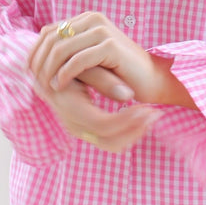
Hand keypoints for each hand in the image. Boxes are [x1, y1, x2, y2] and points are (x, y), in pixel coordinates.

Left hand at [30, 12, 159, 102]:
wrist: (151, 79)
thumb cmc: (118, 72)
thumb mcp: (87, 59)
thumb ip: (67, 53)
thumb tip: (34, 59)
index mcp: (86, 19)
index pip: (48, 31)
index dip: (34, 52)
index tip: (28, 73)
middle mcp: (93, 19)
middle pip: (51, 38)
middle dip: (39, 62)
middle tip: (34, 82)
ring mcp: (102, 30)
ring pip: (61, 49)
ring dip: (49, 70)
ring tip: (47, 87)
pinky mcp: (110, 45)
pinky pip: (78, 60)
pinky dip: (65, 74)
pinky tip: (60, 86)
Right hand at [33, 75, 160, 152]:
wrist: (49, 68)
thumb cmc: (67, 60)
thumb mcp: (84, 66)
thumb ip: (102, 78)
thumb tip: (128, 95)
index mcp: (69, 107)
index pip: (103, 125)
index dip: (128, 120)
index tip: (150, 107)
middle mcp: (71, 123)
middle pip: (109, 139)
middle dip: (135, 130)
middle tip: (156, 114)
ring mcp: (77, 129)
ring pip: (110, 144)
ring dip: (134, 133)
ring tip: (152, 116)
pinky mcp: (84, 129)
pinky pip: (109, 141)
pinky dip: (127, 133)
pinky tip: (140, 119)